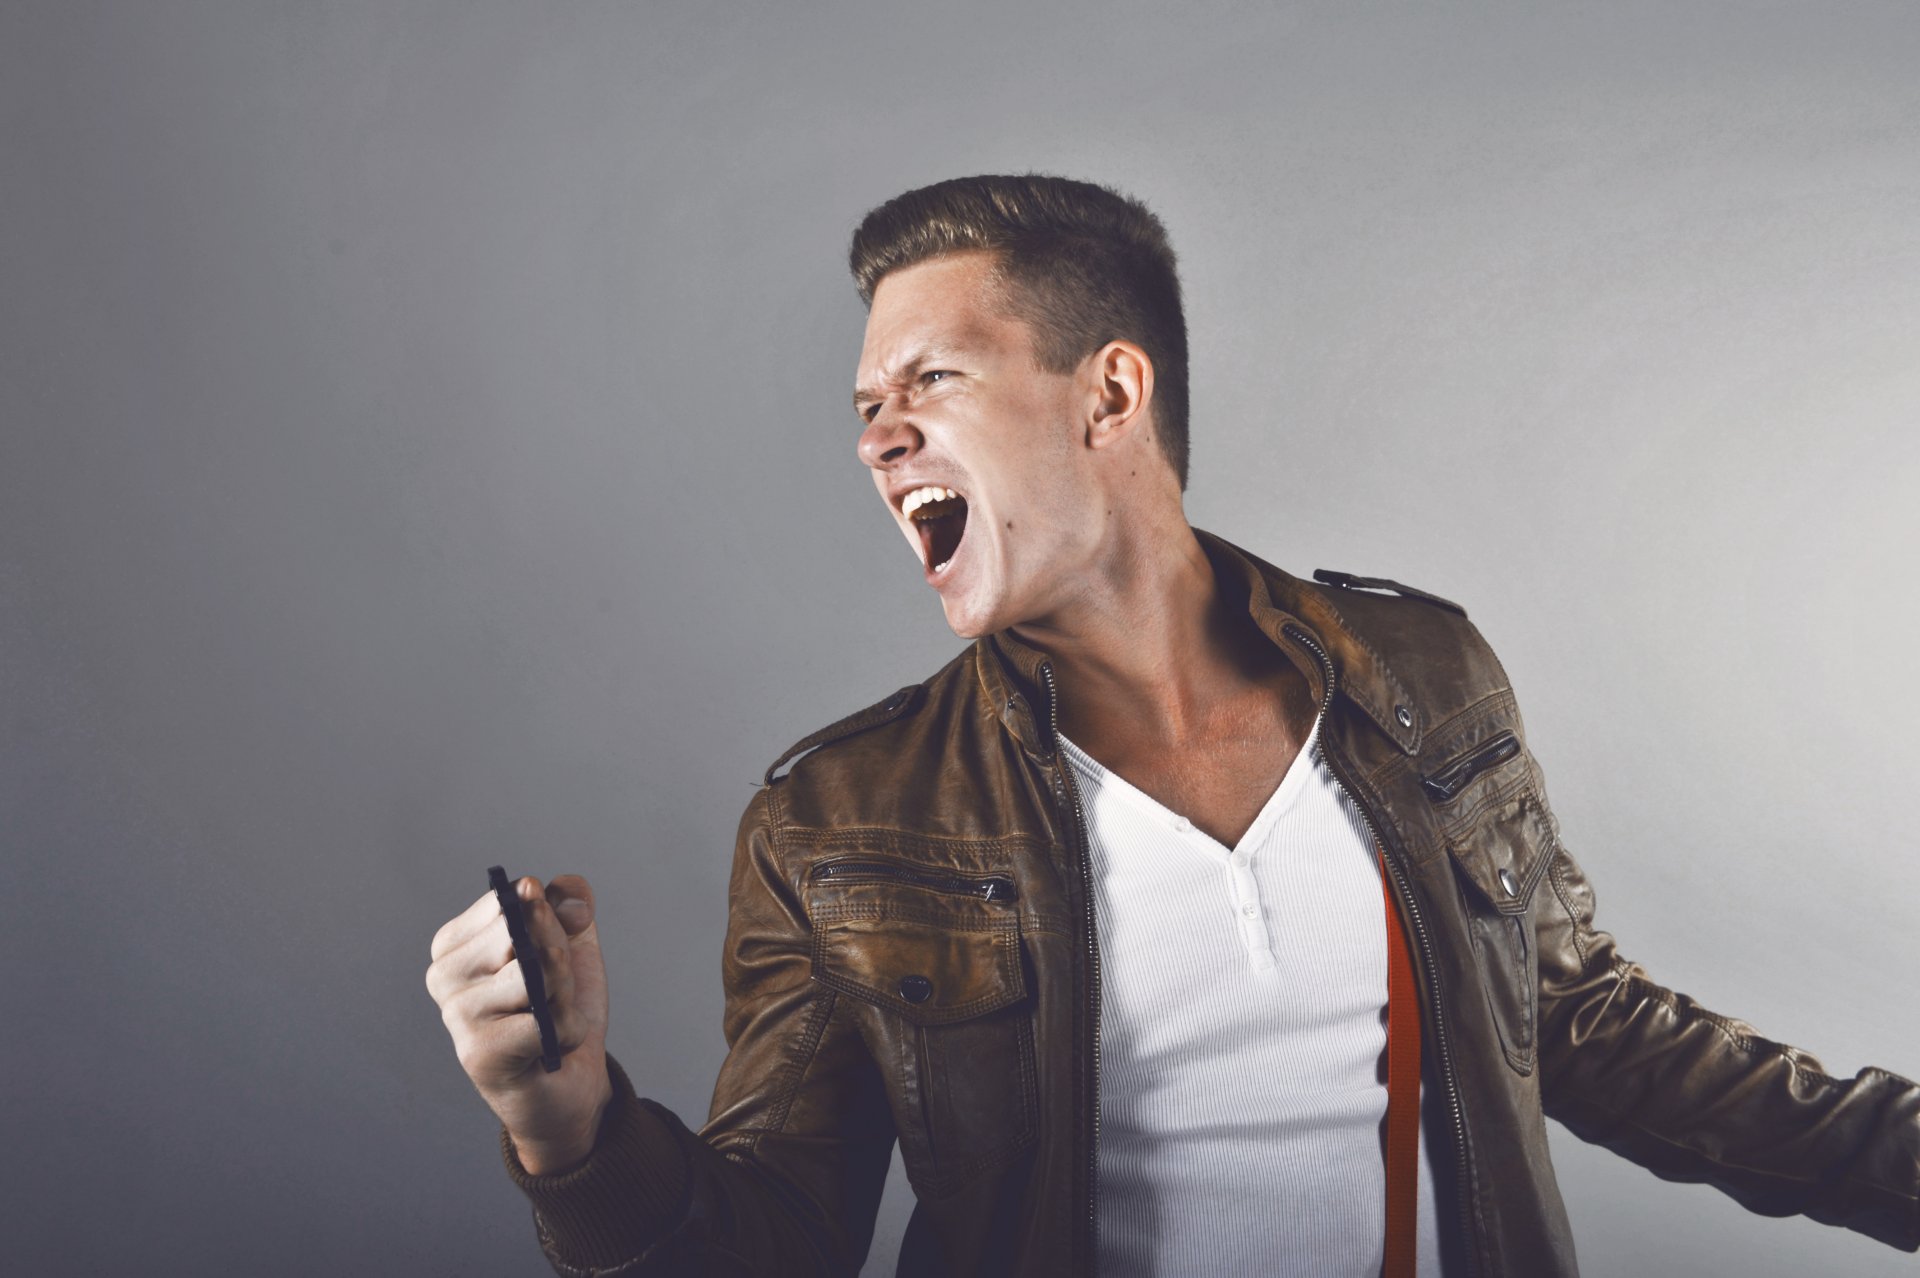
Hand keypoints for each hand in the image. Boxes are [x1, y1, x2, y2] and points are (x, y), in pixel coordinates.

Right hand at [425, 873, 612, 1173]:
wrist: (569, 1080)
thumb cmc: (557, 1007)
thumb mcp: (570, 942)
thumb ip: (570, 903)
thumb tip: (570, 903)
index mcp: (455, 942)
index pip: (513, 898)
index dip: (551, 917)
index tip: (548, 950)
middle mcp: (443, 974)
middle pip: (523, 931)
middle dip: (560, 957)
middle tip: (556, 990)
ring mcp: (455, 1015)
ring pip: (536, 974)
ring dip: (566, 995)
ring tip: (556, 1015)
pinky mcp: (478, 1053)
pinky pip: (546, 1019)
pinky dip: (569, 1029)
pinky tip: (556, 1045)